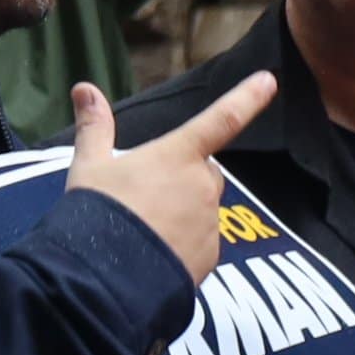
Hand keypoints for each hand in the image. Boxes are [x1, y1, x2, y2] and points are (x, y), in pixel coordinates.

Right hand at [64, 73, 273, 283]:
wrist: (105, 274)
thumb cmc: (98, 210)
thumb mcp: (89, 166)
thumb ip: (93, 127)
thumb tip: (84, 88)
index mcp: (177, 155)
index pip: (221, 119)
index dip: (247, 98)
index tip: (269, 80)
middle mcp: (202, 185)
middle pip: (203, 171)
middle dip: (182, 175)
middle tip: (143, 193)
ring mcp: (210, 222)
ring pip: (201, 208)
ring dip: (180, 211)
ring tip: (142, 228)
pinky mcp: (211, 255)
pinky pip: (201, 241)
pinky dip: (183, 243)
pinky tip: (153, 251)